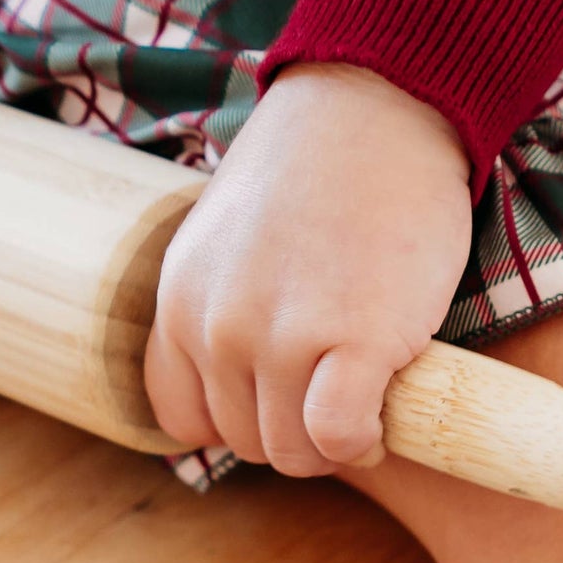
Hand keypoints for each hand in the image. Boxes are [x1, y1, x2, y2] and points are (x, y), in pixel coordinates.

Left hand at [145, 63, 472, 474]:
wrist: (376, 110)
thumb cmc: (317, 171)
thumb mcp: (228, 240)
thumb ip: (221, 306)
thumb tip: (247, 382)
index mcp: (179, 301)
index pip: (182, 417)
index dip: (237, 421)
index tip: (279, 398)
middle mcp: (218, 326)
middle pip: (244, 442)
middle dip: (293, 431)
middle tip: (336, 389)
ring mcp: (281, 338)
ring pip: (292, 451)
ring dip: (333, 441)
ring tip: (365, 394)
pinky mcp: (353, 343)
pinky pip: (337, 436)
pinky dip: (362, 438)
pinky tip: (383, 407)